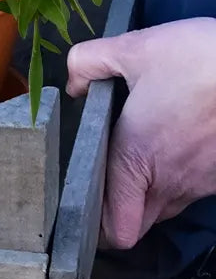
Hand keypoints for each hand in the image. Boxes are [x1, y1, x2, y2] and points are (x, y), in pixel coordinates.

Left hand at [67, 18, 215, 249]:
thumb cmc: (196, 60)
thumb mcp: (132, 49)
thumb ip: (87, 63)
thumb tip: (75, 84)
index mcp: (137, 159)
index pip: (117, 228)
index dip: (96, 226)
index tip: (83, 204)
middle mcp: (171, 180)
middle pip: (140, 221)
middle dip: (120, 209)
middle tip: (104, 173)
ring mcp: (203, 181)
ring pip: (168, 203)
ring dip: (151, 188)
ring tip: (140, 146)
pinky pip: (194, 186)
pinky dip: (180, 172)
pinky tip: (174, 136)